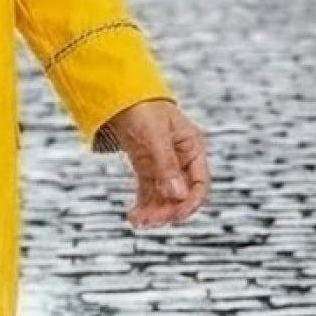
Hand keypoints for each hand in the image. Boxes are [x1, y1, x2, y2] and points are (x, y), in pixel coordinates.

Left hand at [103, 98, 209, 229]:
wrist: (116, 93)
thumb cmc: (141, 107)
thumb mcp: (155, 135)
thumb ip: (166, 165)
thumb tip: (178, 196)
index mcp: (192, 148)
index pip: (199, 184)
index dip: (190, 203)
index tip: (176, 216)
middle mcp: (181, 159)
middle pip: (181, 194)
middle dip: (167, 210)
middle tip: (149, 221)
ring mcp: (163, 164)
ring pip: (164, 196)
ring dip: (154, 211)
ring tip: (137, 221)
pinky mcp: (146, 167)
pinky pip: (148, 192)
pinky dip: (143, 205)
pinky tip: (133, 216)